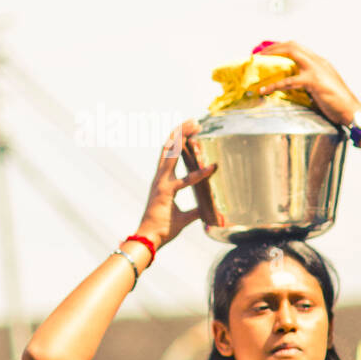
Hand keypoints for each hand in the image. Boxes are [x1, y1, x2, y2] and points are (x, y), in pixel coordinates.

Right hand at [136, 120, 216, 249]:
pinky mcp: (165, 192)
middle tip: (194, 120)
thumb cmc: (162, 229)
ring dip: (183, 139)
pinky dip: (200, 172)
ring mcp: (161, 183)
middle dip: (181, 132)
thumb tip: (209, 209)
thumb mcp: (184, 217)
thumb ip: (196, 210)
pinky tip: (212, 166)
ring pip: (171, 154)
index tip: (189, 131)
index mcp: (162, 182)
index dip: (178, 142)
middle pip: (169, 148)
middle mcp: (160, 178)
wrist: (148, 239)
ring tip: (194, 125)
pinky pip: (186, 181)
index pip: (169, 156)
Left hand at [253, 41, 360, 127]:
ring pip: (291, 53)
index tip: (269, 50)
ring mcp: (316, 69)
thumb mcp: (323, 87)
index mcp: (320, 62)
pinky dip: (274, 85)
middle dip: (275, 46)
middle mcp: (318, 61)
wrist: (352, 111)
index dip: (282, 47)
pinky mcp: (313, 81)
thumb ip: (310, 81)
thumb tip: (294, 84)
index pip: (299, 48)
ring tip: (258, 60)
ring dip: (273, 54)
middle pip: (293, 45)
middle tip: (259, 52)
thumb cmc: (338, 103)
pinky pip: (289, 81)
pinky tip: (264, 90)